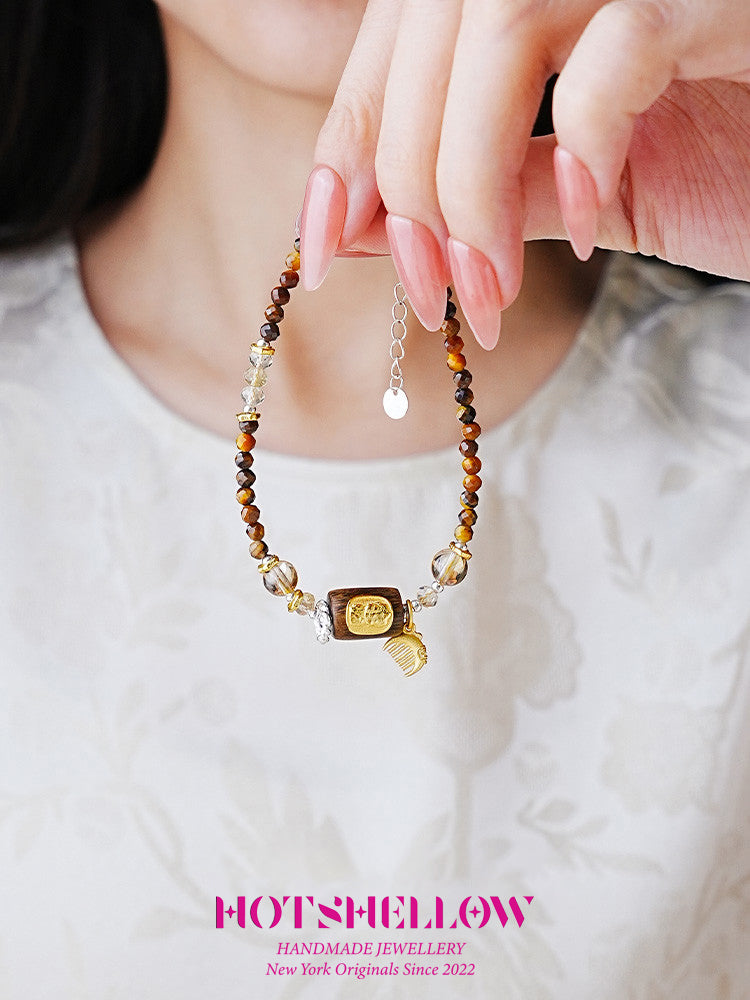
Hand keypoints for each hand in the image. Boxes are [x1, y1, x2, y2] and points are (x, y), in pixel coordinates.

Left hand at [298, 0, 749, 348]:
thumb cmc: (734, 160)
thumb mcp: (578, 189)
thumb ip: (477, 194)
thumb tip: (355, 228)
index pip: (398, 38)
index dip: (346, 139)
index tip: (321, 242)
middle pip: (430, 32)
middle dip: (405, 181)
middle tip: (429, 294)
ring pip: (497, 28)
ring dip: (470, 180)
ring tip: (490, 284)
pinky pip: (612, 52)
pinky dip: (580, 144)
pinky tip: (586, 216)